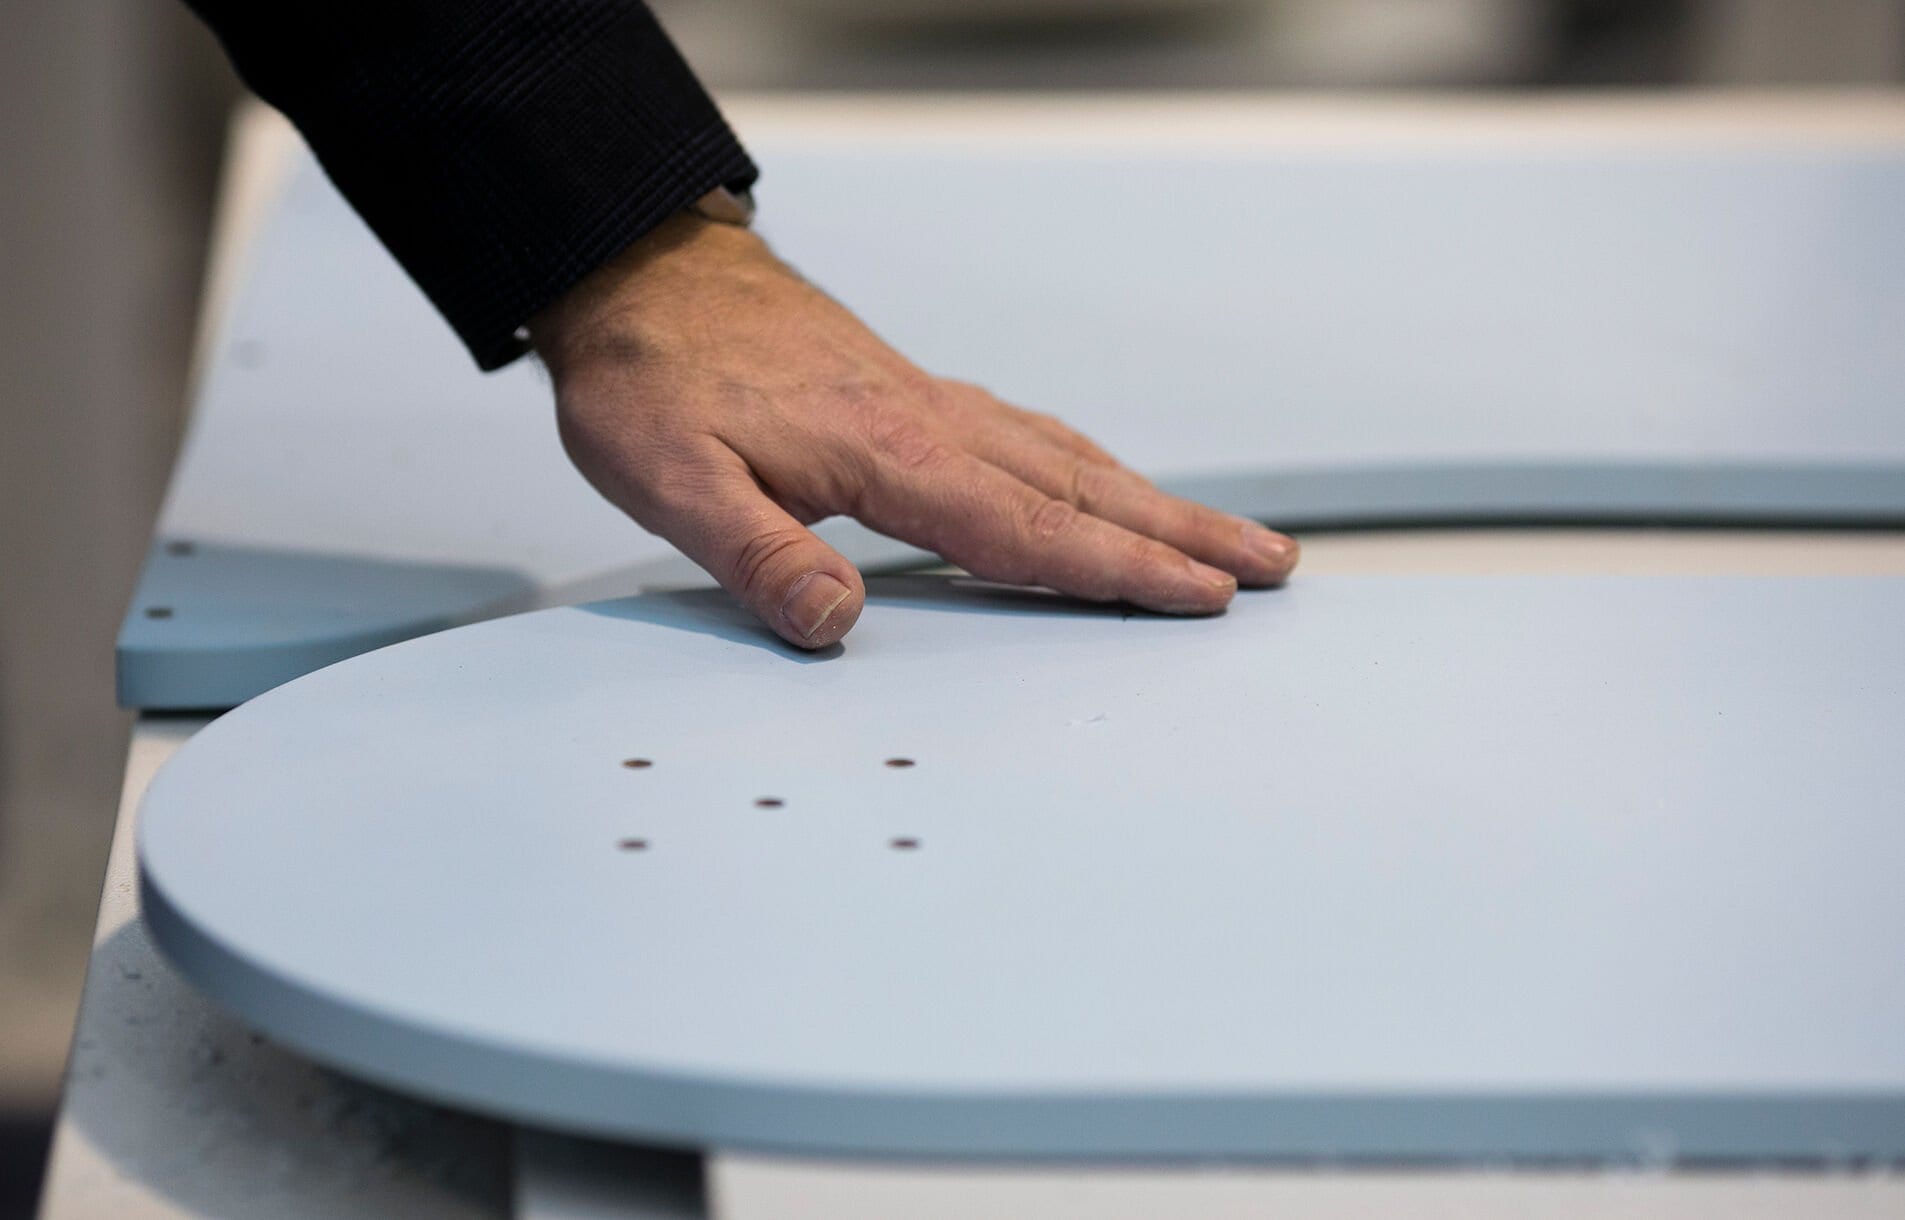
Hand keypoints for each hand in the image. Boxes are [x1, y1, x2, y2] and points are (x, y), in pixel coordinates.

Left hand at [529, 213, 1298, 649]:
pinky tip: (1106, 480)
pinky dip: (1092, 465)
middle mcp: (930, 422)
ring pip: (1069, 456)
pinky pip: (1031, 435)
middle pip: (1082, 488)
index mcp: (888, 452)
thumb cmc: (657, 375)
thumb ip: (759, 556)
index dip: (1120, 570)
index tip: (1202, 597)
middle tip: (1273, 566)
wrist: (643, 275)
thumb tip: (834, 624)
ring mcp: (930, 404)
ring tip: (1227, 535)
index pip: (1027, 529)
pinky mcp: (914, 395)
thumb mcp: (675, 483)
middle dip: (1183, 533)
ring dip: (1154, 499)